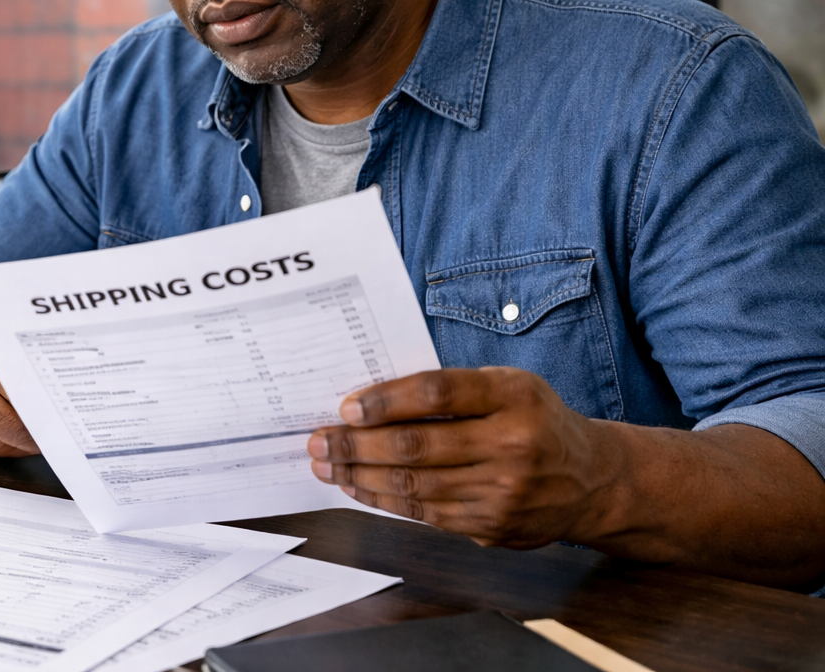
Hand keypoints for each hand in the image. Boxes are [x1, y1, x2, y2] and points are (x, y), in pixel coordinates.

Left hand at [307, 367, 612, 547]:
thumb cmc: (537, 421)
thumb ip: (452, 390)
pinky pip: (425, 512)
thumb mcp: (509, 386)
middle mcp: (513, 445)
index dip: (387, 400)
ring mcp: (503, 492)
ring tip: (326, 463)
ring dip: (360, 474)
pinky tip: (358, 485)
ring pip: (415, 485)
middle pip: (418, 445)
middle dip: (357, 444)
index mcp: (515, 396)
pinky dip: (384, 498)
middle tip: (319, 439)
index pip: (438, 393)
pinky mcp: (491, 526)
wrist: (593, 481)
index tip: (347, 406)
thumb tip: (373, 399)